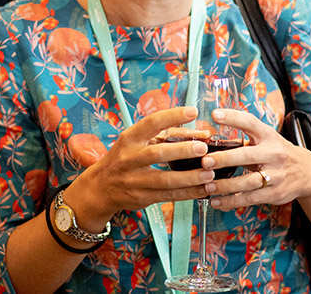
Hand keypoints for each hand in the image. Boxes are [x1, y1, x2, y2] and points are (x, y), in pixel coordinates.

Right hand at [66, 107, 214, 224]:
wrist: (101, 187)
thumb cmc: (126, 157)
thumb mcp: (140, 141)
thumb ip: (169, 134)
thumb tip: (203, 133)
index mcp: (130, 138)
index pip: (152, 123)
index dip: (172, 116)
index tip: (193, 111)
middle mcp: (129, 158)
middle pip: (157, 153)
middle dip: (182, 151)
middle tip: (203, 148)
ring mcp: (134, 180)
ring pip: (165, 180)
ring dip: (189, 177)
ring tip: (210, 174)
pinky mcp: (142, 197)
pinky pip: (169, 196)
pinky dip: (188, 194)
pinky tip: (204, 190)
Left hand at [199, 109, 310, 209]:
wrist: (307, 172)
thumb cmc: (276, 152)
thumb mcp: (266, 139)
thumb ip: (244, 139)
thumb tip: (210, 140)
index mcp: (268, 136)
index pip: (250, 122)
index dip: (233, 117)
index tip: (215, 114)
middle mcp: (273, 154)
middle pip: (247, 156)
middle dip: (226, 158)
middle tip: (206, 161)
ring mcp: (275, 175)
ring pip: (247, 181)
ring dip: (225, 185)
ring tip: (207, 186)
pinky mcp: (275, 193)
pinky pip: (250, 199)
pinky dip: (231, 201)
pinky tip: (216, 202)